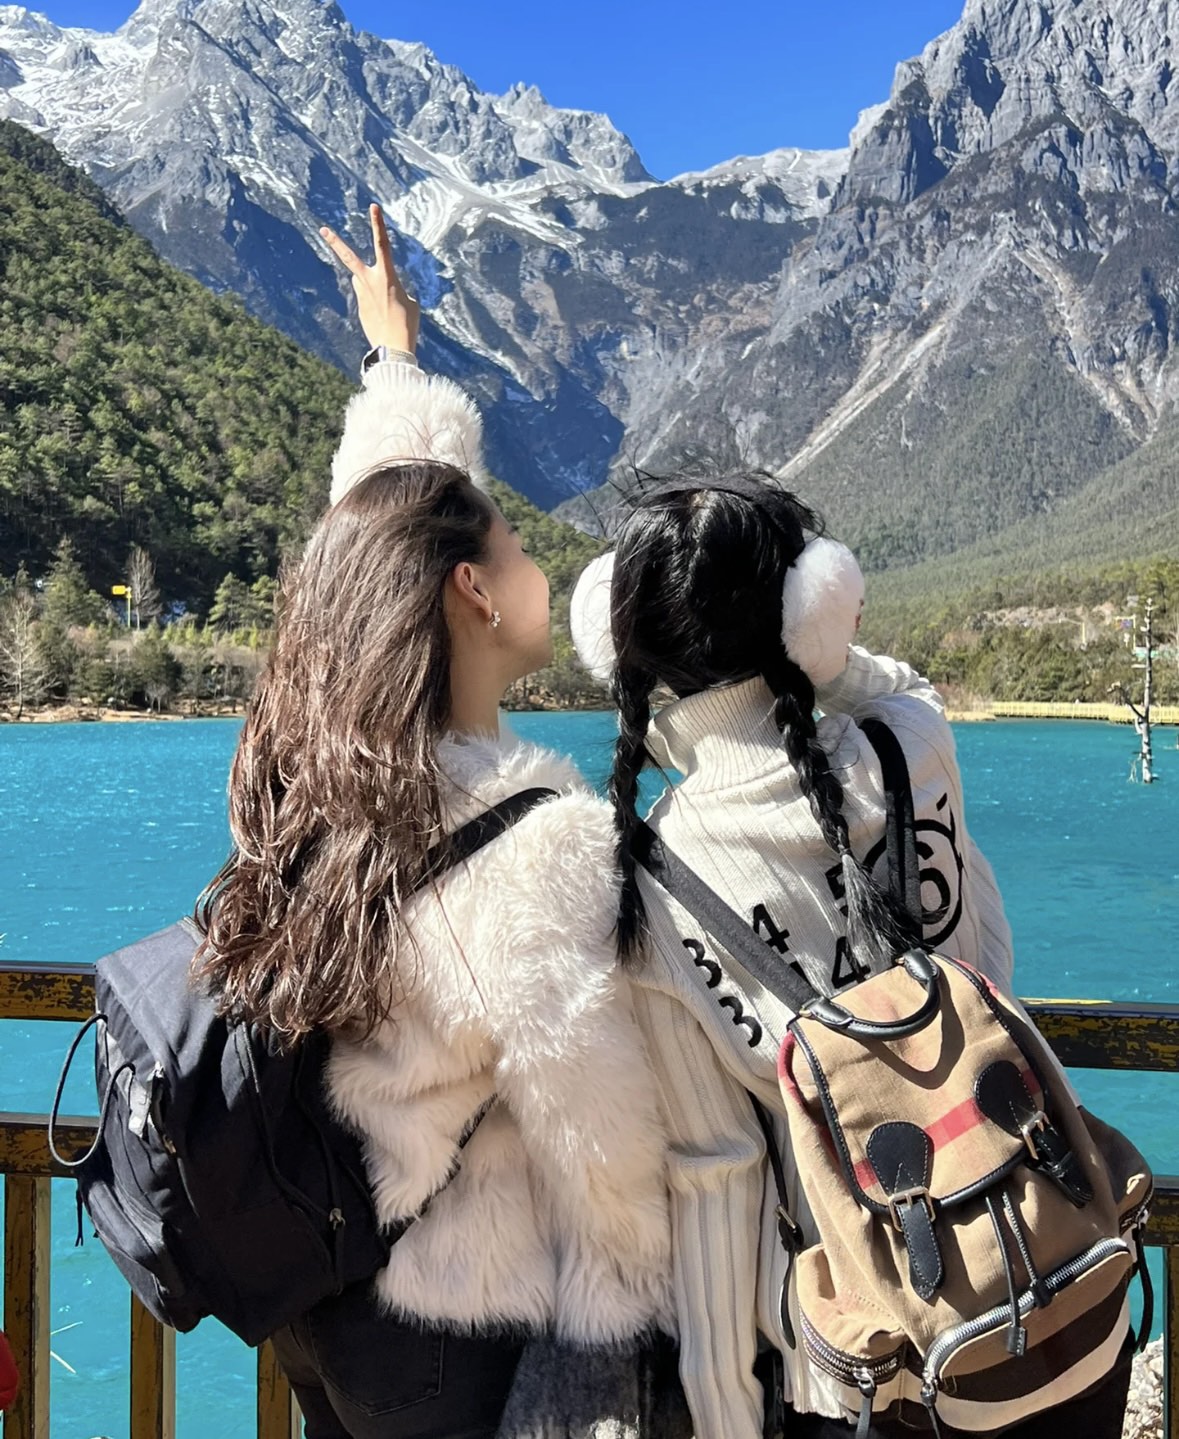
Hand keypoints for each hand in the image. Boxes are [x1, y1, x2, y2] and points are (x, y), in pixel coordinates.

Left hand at [319, 203, 420, 354]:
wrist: (393, 348)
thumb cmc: (406, 323)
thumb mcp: (409, 301)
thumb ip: (393, 287)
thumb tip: (380, 289)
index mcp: (387, 276)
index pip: (382, 244)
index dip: (378, 224)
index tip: (373, 207)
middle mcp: (370, 281)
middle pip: (349, 257)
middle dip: (336, 242)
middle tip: (322, 229)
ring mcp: (361, 294)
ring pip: (363, 281)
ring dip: (372, 286)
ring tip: (388, 307)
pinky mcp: (359, 307)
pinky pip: (367, 298)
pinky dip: (376, 303)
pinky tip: (385, 318)